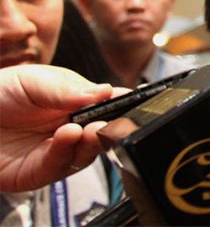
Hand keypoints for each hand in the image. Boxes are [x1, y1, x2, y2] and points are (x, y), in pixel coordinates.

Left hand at [0, 64, 128, 191]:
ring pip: (86, 154)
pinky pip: (59, 167)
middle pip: (103, 133)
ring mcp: (58, 151)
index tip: (132, 102)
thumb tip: (106, 91)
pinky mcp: (39, 172)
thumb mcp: (34, 80)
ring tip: (86, 130)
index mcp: (79, 102)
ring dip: (90, 143)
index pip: (110, 105)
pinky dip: (66, 152)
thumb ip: (68, 88)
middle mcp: (73, 128)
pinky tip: (67, 136)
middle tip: (108, 121)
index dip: (123, 105)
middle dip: (110, 128)